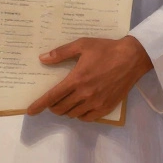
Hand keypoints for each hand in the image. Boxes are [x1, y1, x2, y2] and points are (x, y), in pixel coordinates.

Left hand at [27, 36, 153, 122]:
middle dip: (53, 106)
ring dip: (66, 110)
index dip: (39, 105)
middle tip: (53, 100)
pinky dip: (80, 115)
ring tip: (67, 101)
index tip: (30, 111)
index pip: (52, 96)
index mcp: (76, 79)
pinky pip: (87, 118)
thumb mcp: (82, 45)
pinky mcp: (106, 107)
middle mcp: (85, 94)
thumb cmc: (106, 49)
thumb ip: (61, 53)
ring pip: (73, 114)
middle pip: (61, 108)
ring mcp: (96, 102)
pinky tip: (80, 107)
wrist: (132, 57)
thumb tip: (42, 59)